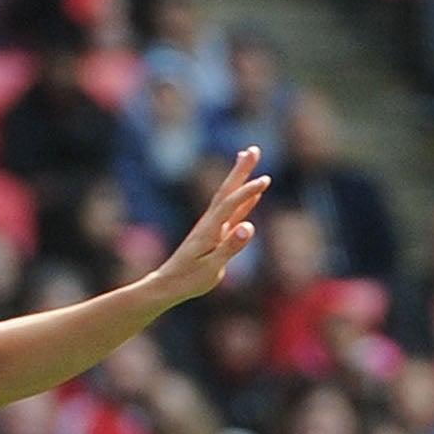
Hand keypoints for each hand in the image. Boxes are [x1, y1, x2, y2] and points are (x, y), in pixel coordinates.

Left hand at [148, 148, 271, 304]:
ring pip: (229, 196)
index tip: (265, 180)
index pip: (231, 205)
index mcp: (210, 229)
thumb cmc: (189, 278)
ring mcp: (213, 226)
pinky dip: (244, 200)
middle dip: (241, 170)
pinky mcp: (216, 233)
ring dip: (240, 177)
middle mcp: (211, 222)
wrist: (169, 284)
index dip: (248, 192)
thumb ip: (230, 246)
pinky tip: (254, 195)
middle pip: (228, 190)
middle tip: (254, 149)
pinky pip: (233, 212)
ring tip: (249, 157)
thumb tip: (248, 227)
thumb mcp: (211, 267)